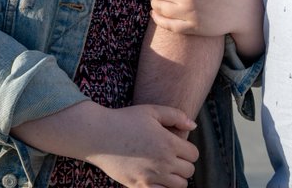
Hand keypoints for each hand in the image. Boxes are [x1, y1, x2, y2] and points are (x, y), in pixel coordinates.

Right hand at [13, 100, 196, 187]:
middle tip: (172, 156)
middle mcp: (163, 162)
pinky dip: (163, 186)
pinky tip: (155, 176)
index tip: (177, 145)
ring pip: (179, 186)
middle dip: (184, 163)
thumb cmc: (125, 120)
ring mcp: (151, 177)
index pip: (193, 154)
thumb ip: (176, 116)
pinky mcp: (139, 186)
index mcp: (168, 143)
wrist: (98, 135)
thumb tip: (193, 126)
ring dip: (176, 177)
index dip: (188, 149)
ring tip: (165, 167)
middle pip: (189, 171)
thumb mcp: (151, 111)